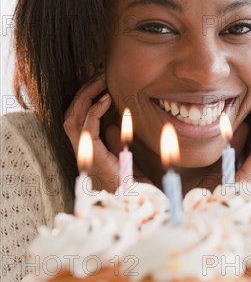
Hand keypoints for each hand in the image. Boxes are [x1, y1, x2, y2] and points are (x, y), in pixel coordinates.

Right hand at [64, 74, 153, 190]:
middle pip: (70, 118)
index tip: (102, 84)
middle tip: (99, 74)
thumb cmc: (141, 189)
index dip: (86, 100)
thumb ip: (116, 145)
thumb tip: (110, 127)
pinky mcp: (96, 162)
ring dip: (85, 97)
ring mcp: (88, 160)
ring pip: (72, 121)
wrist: (148, 207)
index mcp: (91, 157)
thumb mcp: (128, 162)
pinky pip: (86, 131)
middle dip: (83, 93)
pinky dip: (93, 111)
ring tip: (100, 80)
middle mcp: (85, 158)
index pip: (77, 122)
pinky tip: (105, 98)